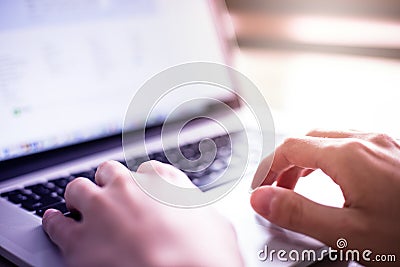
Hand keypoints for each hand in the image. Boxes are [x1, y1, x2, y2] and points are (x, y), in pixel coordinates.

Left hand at [42, 160, 242, 266]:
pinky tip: (54, 221)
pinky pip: (56, 224)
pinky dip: (54, 221)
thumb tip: (202, 218)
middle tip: (111, 199)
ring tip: (79, 207)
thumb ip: (200, 212)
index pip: (148, 171)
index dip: (144, 184)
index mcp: (164, 182)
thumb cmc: (207, 256)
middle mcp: (131, 188)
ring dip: (79, 197)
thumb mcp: (218, 225)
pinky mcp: (79, 240)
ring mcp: (102, 210)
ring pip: (78, 189)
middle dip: (108, 183)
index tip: (143, 193)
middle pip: (109, 172)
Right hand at [250, 130, 399, 265]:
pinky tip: (331, 176)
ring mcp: (381, 144)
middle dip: (284, 162)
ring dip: (305, 158)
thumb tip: (260, 199)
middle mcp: (365, 141)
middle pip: (307, 139)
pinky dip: (326, 157)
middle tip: (276, 189)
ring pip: (328, 138)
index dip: (267, 167)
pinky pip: (347, 143)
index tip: (259, 188)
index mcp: (349, 155)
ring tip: (297, 183)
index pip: (290, 148)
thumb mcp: (349, 233)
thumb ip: (298, 213)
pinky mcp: (391, 152)